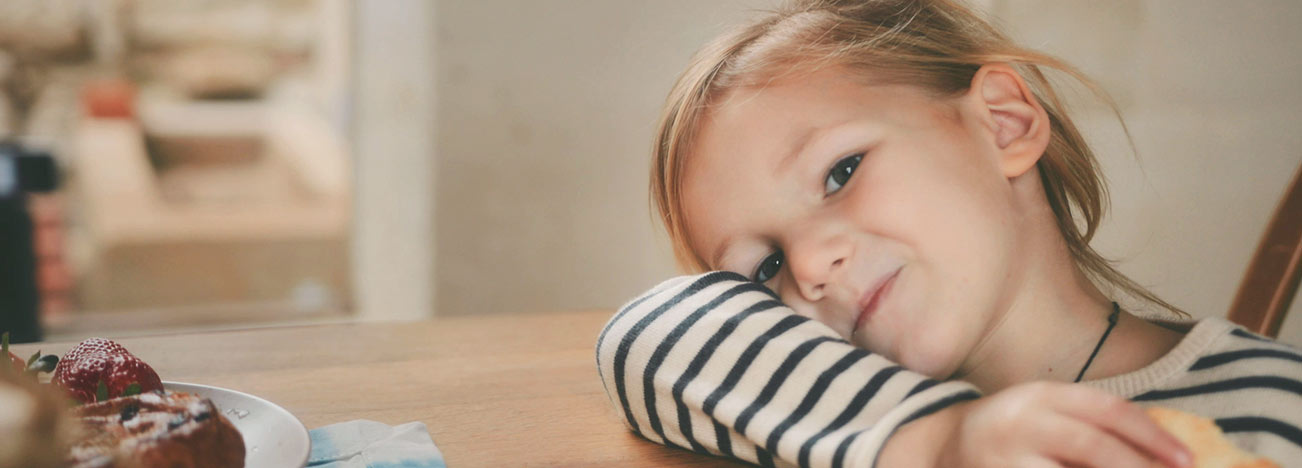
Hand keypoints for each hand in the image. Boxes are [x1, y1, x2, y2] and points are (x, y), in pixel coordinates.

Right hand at [880, 381, 1192, 467]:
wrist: (939, 448)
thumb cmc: (1012, 435)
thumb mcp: (1047, 414)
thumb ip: (1090, 426)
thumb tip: (1161, 454)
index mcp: (1041, 396)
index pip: (1106, 410)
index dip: (1152, 435)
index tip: (1187, 460)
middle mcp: (1021, 421)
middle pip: (1093, 446)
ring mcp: (1004, 458)